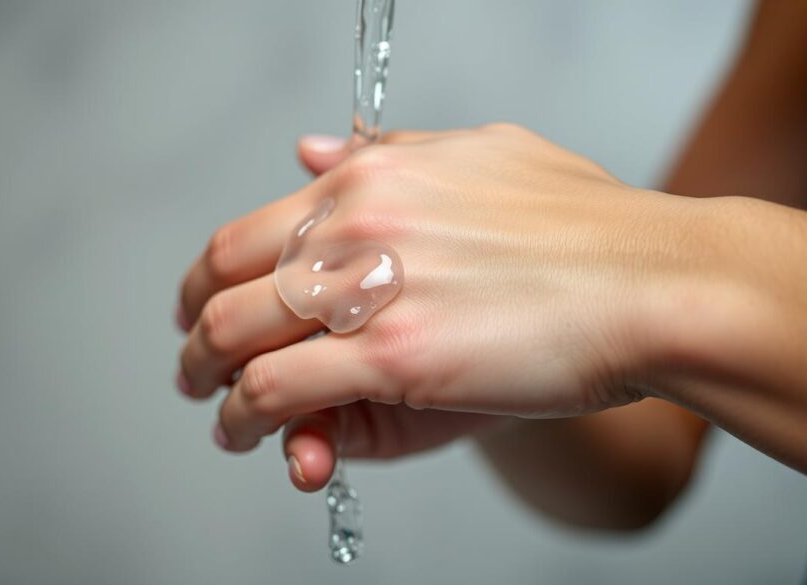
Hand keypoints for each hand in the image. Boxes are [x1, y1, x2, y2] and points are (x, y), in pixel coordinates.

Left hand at [177, 125, 697, 489]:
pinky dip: (247, 421)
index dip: (204, 281)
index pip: (242, 235)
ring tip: (219, 414)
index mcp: (366, 179)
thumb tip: (308, 149)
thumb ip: (385, 154)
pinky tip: (253, 438)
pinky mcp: (391, 359)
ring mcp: (367, 291)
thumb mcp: (480, 155)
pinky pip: (278, 392)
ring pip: (235, 341)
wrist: (653, 284)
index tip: (200, 309)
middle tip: (194, 369)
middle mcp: (352, 226)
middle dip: (195, 338)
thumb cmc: (583, 227)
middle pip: (223, 287)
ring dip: (210, 385)